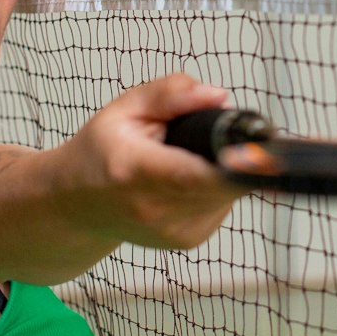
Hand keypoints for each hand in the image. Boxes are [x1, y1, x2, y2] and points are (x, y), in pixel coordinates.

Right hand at [56, 74, 251, 249]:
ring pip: (228, 191)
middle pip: (222, 181)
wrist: (75, 205)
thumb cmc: (99, 152)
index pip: (192, 174)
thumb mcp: (123, 109)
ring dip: (221, 169)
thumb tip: (219, 97)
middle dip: (231, 153)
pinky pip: (222, 204)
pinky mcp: (188, 240)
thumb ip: (170, 95)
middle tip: (203, 134)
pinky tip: (186, 178)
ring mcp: (173, 231)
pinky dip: (215, 186)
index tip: (261, 155)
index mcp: (135, 172)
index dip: (233, 166)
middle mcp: (155, 210)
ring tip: (183, 157)